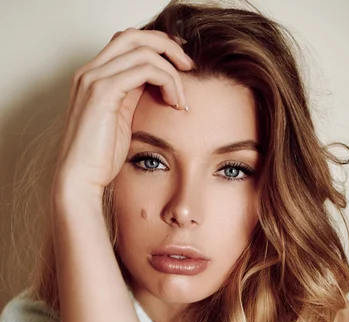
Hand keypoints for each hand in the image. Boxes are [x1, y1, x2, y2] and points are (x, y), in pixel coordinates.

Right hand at [52, 28, 193, 195]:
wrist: (80, 179)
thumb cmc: (100, 159)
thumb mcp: (122, 120)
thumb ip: (134, 98)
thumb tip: (157, 86)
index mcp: (94, 76)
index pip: (128, 43)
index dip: (157, 48)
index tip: (180, 67)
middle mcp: (90, 71)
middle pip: (135, 36)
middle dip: (167, 47)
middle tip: (189, 68)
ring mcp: (94, 78)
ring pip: (144, 51)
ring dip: (171, 71)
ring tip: (182, 98)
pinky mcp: (104, 92)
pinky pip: (145, 70)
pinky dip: (167, 82)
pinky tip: (175, 103)